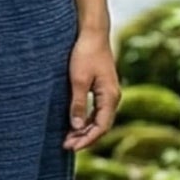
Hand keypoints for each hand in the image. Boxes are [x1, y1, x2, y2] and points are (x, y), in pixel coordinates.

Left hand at [63, 28, 119, 151]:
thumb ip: (78, 104)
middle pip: (101, 126)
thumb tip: (76, 127)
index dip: (87, 139)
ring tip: (68, 138)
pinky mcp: (102, 89)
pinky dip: (85, 120)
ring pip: (98, 119)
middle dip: (84, 138)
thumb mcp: (78, 80)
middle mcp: (113, 97)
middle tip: (66, 146)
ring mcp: (109, 93)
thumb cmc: (85, 53)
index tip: (71, 147)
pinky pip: (96, 111)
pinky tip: (73, 124)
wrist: (92, 33)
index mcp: (110, 96)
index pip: (101, 127)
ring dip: (84, 130)